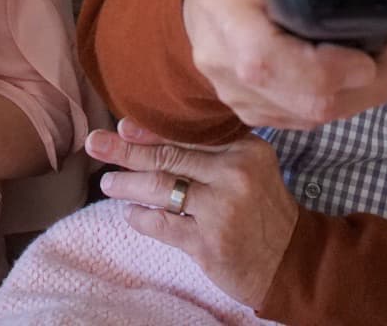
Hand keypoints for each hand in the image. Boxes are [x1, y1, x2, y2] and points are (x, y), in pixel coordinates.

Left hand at [87, 118, 296, 310]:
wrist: (292, 261)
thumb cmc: (261, 207)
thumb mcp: (248, 166)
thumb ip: (210, 148)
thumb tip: (143, 131)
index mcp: (244, 148)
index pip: (187, 134)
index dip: (150, 130)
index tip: (122, 126)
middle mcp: (233, 174)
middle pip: (168, 157)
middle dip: (125, 151)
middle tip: (95, 144)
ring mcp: (221, 210)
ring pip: (161, 189)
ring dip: (128, 185)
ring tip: (108, 183)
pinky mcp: (209, 243)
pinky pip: (164, 225)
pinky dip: (142, 218)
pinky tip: (131, 214)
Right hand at [182, 0, 386, 128]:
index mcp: (226, 21)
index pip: (272, 62)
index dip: (328, 67)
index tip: (370, 50)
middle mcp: (228, 71)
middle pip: (306, 101)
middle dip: (366, 83)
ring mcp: (240, 98)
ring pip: (313, 116)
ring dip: (360, 94)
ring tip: (384, 55)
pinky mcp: (255, 112)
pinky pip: (308, 119)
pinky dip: (340, 100)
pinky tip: (354, 69)